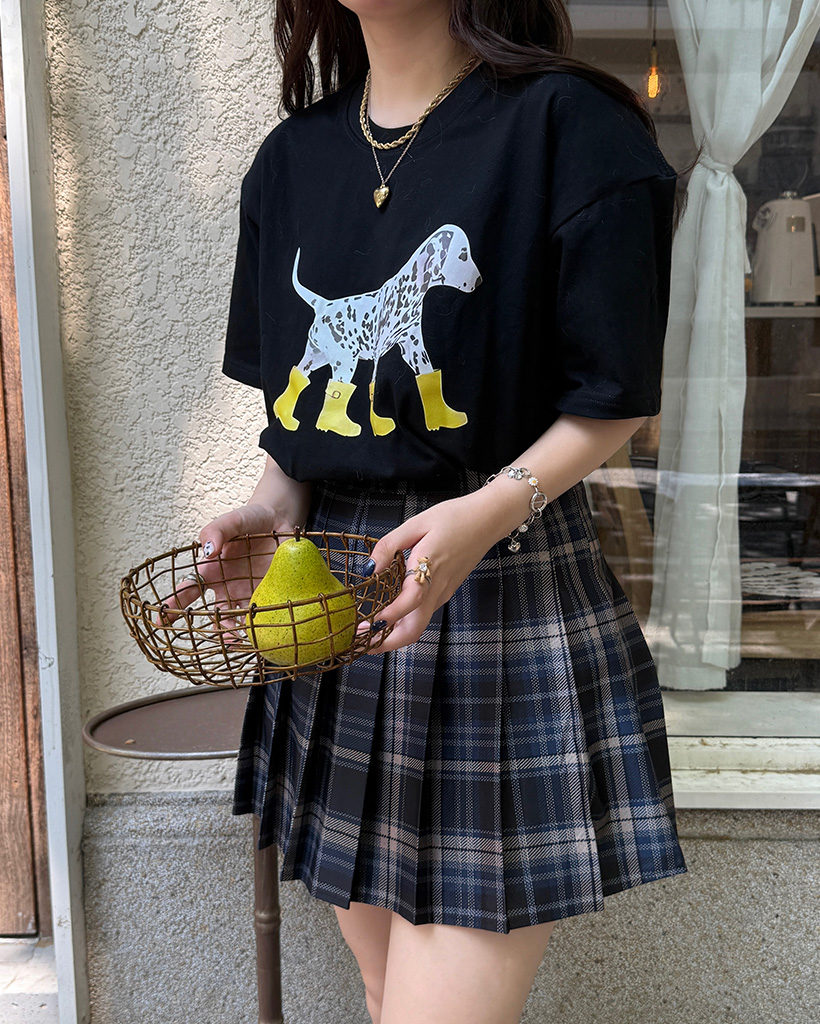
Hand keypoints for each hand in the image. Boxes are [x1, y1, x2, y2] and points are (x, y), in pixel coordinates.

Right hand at [153, 498, 311, 636]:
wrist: (280, 520)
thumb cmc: (251, 520)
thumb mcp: (232, 520)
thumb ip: (216, 531)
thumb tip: (208, 551)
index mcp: (211, 572)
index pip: (189, 590)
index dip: (173, 605)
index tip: (160, 621)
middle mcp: (227, 588)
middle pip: (213, 615)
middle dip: (213, 629)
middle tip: (218, 637)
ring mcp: (247, 595)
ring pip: (237, 622)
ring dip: (235, 634)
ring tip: (239, 641)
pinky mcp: (268, 596)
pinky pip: (261, 616)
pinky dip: (259, 627)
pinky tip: (260, 634)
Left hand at [354, 492, 497, 653]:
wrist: (488, 520)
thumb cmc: (454, 518)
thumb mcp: (416, 523)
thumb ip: (389, 546)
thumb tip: (368, 569)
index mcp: (430, 567)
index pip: (410, 601)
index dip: (388, 616)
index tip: (366, 624)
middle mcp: (437, 588)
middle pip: (415, 629)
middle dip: (387, 642)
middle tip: (362, 641)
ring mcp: (443, 593)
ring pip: (418, 625)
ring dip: (392, 634)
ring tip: (367, 629)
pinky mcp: (445, 592)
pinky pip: (423, 613)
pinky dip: (403, 621)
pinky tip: (387, 613)